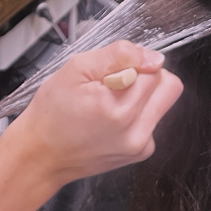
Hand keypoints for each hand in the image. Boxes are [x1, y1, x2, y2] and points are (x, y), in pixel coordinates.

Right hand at [0, 41, 182, 192]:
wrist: (41, 153)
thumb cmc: (52, 111)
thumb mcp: (76, 69)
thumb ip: (117, 56)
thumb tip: (153, 58)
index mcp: (120, 109)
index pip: (154, 69)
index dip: (132, 62)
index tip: (110, 71)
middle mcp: (137, 132)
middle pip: (169, 86)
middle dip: (145, 77)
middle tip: (115, 82)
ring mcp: (141, 146)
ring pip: (162, 102)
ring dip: (142, 95)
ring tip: (110, 101)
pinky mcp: (140, 152)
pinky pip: (152, 120)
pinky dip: (137, 113)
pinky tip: (111, 117)